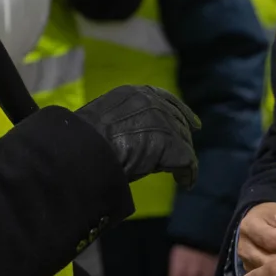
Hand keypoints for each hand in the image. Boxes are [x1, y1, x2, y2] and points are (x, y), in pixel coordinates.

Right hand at [76, 85, 200, 187]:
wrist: (82, 151)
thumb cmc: (81, 141)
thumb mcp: (102, 120)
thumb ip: (121, 121)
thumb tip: (129, 135)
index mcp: (133, 93)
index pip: (164, 98)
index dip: (180, 112)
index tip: (193, 124)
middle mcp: (151, 101)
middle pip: (177, 119)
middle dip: (183, 136)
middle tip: (186, 154)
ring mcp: (162, 121)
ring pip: (183, 140)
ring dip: (183, 157)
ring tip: (183, 174)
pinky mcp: (170, 143)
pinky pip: (187, 160)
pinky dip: (187, 173)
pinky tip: (184, 182)